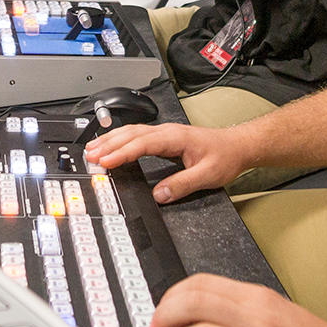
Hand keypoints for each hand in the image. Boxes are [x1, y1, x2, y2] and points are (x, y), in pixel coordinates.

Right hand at [83, 123, 251, 203]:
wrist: (237, 146)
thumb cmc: (224, 156)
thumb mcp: (207, 175)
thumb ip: (182, 185)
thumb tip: (160, 194)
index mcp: (174, 138)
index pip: (141, 143)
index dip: (122, 153)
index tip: (106, 161)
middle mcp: (167, 132)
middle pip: (131, 134)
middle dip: (108, 144)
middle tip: (90, 155)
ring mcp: (164, 133)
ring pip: (131, 132)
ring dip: (111, 140)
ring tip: (92, 149)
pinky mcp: (164, 137)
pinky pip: (136, 135)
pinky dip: (120, 140)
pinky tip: (112, 144)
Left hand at [149, 274, 326, 326]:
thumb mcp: (275, 321)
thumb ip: (240, 317)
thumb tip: (200, 323)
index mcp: (258, 298)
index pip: (203, 282)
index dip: (173, 295)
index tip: (163, 311)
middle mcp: (257, 310)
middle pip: (194, 294)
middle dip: (165, 310)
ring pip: (197, 316)